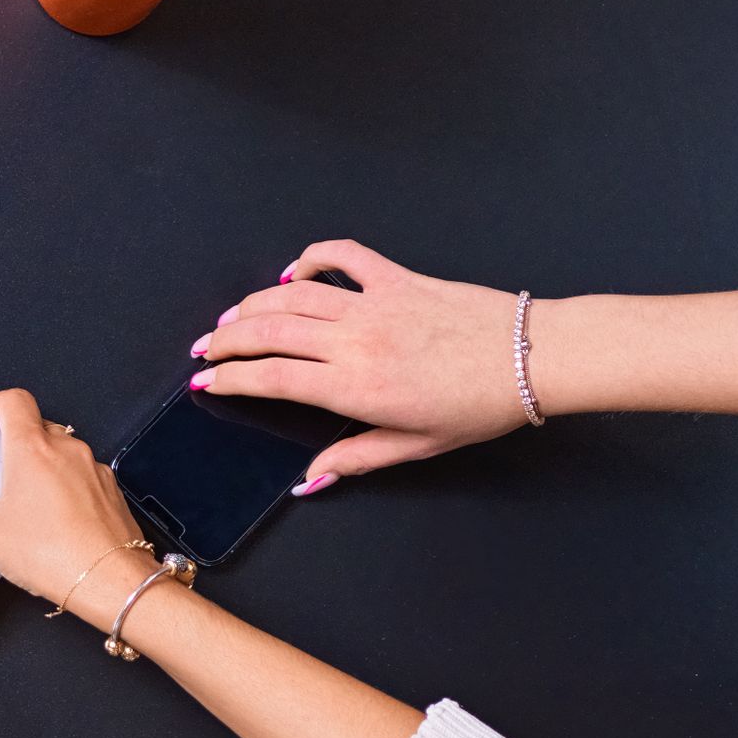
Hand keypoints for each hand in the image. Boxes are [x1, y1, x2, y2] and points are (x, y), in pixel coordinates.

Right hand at [0, 390, 154, 619]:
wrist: (111, 582)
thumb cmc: (59, 554)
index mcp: (32, 449)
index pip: (14, 400)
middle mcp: (68, 451)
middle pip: (40, 425)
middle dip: (19, 439)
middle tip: (0, 464)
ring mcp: (95, 471)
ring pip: (66, 451)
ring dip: (48, 464)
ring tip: (28, 498)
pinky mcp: (113, 495)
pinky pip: (88, 478)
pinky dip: (72, 488)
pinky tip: (58, 519)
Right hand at [194, 239, 522, 481]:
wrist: (533, 358)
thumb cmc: (481, 406)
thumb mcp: (416, 446)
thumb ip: (354, 459)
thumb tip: (308, 482)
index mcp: (356, 388)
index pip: (270, 378)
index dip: (228, 378)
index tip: (204, 380)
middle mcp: (356, 341)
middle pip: (268, 331)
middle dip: (226, 339)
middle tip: (206, 348)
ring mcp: (376, 303)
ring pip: (292, 294)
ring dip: (254, 303)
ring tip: (234, 317)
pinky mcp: (397, 277)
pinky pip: (342, 255)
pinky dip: (312, 257)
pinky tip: (297, 272)